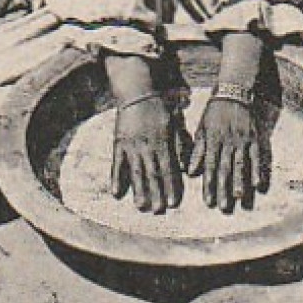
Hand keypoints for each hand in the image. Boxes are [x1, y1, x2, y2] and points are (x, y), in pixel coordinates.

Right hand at [111, 97, 186, 212]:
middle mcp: (147, 146)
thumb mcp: (174, 124)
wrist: (137, 92)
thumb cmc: (159, 108)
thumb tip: (187, 165)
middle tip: (158, 210)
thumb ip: (180, 144)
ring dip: (138, 190)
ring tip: (141, 206)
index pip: (168, 168)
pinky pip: (117, 164)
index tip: (173, 202)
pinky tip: (116, 192)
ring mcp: (131, 146)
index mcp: (162, 141)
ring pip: (136, 172)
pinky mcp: (118, 144)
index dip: (170, 186)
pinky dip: (116, 178)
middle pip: (152, 174)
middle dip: (156, 193)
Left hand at [187, 96, 267, 212]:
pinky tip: (258, 184)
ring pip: (241, 164)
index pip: (209, 166)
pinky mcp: (255, 138)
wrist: (233, 93)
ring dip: (241, 182)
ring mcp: (242, 140)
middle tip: (224, 206)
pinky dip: (258, 170)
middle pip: (225, 168)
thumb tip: (190, 172)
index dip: (209, 185)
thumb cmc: (214, 114)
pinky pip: (257, 156)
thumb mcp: (201, 129)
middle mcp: (227, 142)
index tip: (208, 202)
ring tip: (240, 197)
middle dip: (224, 188)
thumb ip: (197, 151)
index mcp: (212, 140)